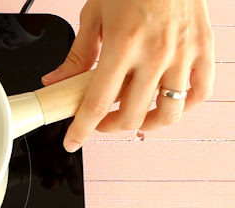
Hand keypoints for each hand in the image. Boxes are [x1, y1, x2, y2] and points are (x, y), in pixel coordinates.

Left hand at [41, 0, 214, 151]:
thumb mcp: (93, 15)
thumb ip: (77, 54)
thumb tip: (55, 81)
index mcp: (122, 44)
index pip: (97, 103)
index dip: (82, 129)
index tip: (72, 142)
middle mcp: (155, 53)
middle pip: (131, 115)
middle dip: (110, 127)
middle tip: (101, 121)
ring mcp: (183, 54)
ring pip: (168, 112)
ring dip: (146, 124)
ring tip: (134, 118)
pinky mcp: (204, 50)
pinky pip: (199, 93)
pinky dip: (182, 108)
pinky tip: (166, 106)